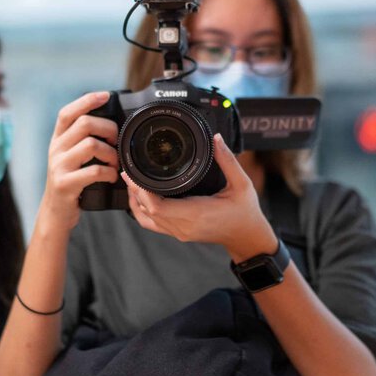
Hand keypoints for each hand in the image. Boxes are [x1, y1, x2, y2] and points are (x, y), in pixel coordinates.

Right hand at [40, 92, 118, 231]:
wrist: (55, 212)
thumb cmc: (70, 182)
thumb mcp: (70, 157)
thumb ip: (81, 140)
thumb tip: (109, 125)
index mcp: (58, 140)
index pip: (68, 112)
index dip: (86, 101)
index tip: (106, 96)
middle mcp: (56, 149)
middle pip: (84, 124)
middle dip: (108, 128)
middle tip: (117, 141)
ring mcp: (59, 166)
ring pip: (91, 145)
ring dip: (111, 153)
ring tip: (115, 162)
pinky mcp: (65, 183)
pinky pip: (92, 171)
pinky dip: (108, 172)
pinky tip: (111, 176)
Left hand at [122, 133, 277, 261]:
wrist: (247, 236)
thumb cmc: (245, 212)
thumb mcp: (241, 184)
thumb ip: (228, 160)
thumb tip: (216, 139)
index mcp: (196, 213)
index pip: (157, 206)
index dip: (141, 191)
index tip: (134, 174)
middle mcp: (184, 226)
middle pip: (147, 211)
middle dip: (135, 190)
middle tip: (128, 171)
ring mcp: (180, 232)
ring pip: (146, 219)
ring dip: (135, 201)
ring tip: (131, 181)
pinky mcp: (179, 233)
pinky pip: (153, 224)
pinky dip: (142, 211)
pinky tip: (140, 197)